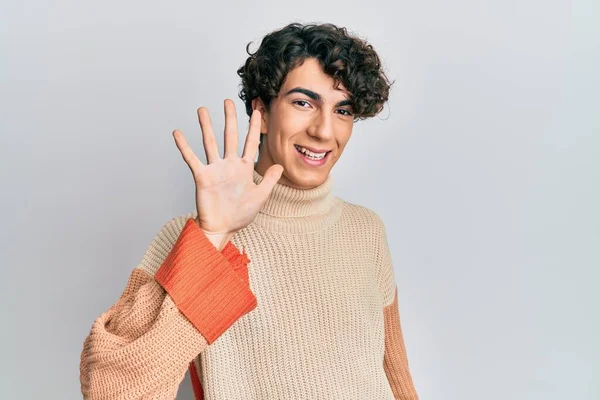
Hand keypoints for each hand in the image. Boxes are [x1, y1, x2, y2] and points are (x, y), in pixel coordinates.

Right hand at [173, 99, 283, 249]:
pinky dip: (184, 146)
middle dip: (230, 118)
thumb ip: (269, 180)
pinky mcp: (202, 177)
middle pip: (230, 136)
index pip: (251, 143)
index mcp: (244, 168)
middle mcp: (229, 165)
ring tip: (202, 109)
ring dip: (206, 125)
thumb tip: (280, 166)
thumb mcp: (260, 197)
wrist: (222, 228)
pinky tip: (178, 133)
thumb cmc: (239, 215)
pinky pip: (192, 158)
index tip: (257, 112)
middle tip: (228, 101)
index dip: (254, 128)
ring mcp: (215, 169)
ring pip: (211, 142)